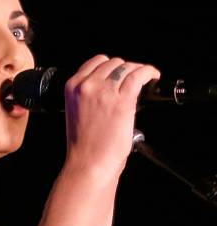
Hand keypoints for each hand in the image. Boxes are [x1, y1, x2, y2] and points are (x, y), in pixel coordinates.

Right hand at [63, 55, 160, 180]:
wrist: (88, 163)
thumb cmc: (84, 145)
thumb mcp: (76, 112)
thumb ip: (87, 95)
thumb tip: (110, 85)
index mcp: (72, 87)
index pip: (95, 62)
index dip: (110, 66)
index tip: (118, 72)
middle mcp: (87, 85)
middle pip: (112, 63)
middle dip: (124, 69)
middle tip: (132, 80)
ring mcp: (104, 92)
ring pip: (126, 67)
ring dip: (137, 70)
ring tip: (145, 77)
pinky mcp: (122, 101)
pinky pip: (139, 76)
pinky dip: (149, 72)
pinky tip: (153, 76)